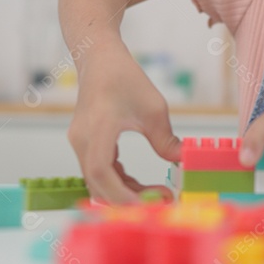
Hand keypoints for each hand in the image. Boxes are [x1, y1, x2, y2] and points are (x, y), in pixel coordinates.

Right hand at [67, 45, 181, 203]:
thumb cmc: (124, 78)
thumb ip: (166, 141)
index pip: (101, 173)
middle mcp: (82, 140)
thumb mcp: (154, 109)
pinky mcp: (84, 144)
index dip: (123, 194)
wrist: (99, 58)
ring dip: (124, 191)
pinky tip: (137, 182)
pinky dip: (117, 180)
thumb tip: (182, 164)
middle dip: (128, 199)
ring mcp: (80, 144)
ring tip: (155, 192)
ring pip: (98, 181)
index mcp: (98, 129)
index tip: (149, 204)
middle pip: (98, 184)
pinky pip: (98, 171)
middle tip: (161, 200)